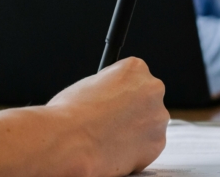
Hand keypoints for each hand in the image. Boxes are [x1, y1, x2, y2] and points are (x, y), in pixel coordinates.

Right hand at [0, 57, 168, 176]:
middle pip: (146, 101)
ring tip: (103, 141)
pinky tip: (111, 152)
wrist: (63, 145)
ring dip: (132, 133)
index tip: (107, 109)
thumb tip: (94, 97)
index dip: (117, 98)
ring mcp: (157, 116)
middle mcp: (153, 88)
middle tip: (103, 127)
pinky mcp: (156, 142)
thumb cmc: (61, 117)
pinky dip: (133, 152)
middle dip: (129, 114)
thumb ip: (99, 91)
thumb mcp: (80, 89)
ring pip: (149, 124)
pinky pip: (148, 146)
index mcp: (134, 68)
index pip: (134, 80)